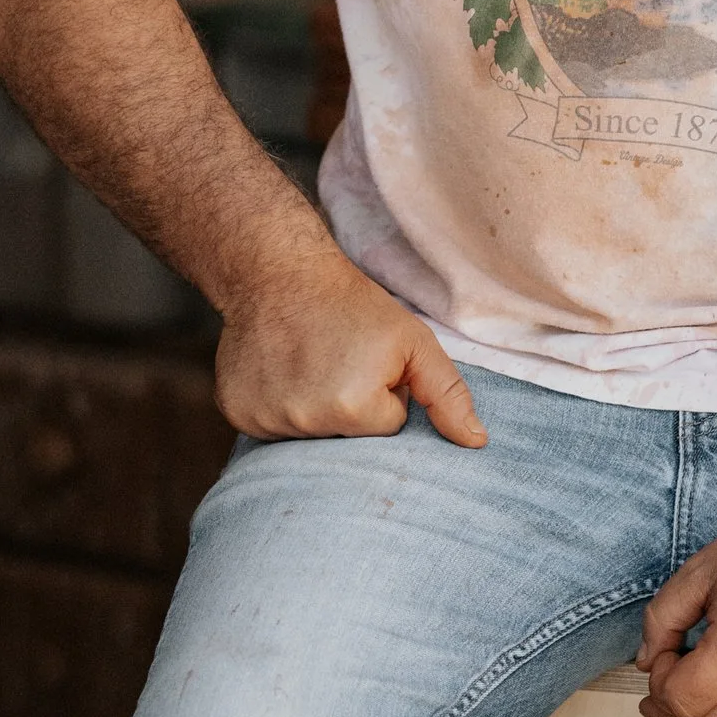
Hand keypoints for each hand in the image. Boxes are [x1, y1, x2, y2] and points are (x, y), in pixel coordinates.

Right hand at [215, 250, 487, 448]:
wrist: (279, 272)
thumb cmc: (352, 304)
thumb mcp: (412, 340)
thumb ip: (447, 394)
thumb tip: (476, 444)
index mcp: (353, 409)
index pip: (388, 428)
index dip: (385, 393)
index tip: (368, 361)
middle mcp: (306, 422)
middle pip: (348, 438)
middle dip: (353, 408)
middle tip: (339, 362)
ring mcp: (266, 420)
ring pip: (311, 434)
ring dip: (316, 407)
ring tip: (309, 363)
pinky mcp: (239, 413)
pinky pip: (273, 429)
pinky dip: (279, 407)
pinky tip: (281, 372)